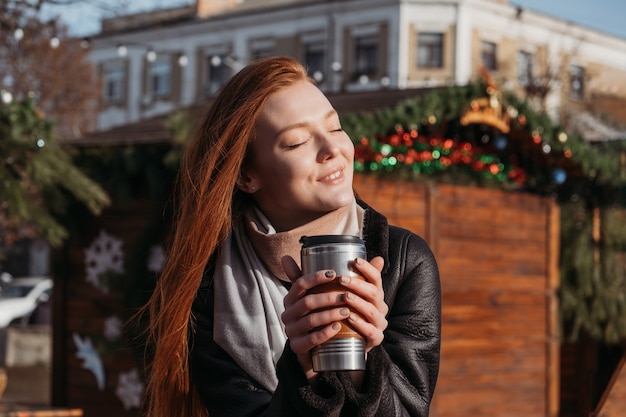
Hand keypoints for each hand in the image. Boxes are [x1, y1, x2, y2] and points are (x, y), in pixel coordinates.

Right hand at [280, 255, 387, 382]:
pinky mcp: (297, 347)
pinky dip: (324, 333)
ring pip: (310, 321)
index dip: (316, 277)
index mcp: (292, 297)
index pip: (300, 283)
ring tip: (346, 311)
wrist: (312, 348)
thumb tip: (378, 258)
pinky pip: (310, 340)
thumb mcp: (324, 296)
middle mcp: (288, 313)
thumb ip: (346, 279)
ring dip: (329, 315)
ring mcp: (291, 330)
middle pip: (306, 302)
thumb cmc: (321, 315)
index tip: (335, 274)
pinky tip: (337, 328)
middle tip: (346, 296)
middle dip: (327, 297)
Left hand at [338, 256, 387, 352]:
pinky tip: (349, 318)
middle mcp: (380, 307)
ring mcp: (379, 323)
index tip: (354, 261)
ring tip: (344, 296)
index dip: (367, 268)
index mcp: (375, 294)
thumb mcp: (348, 295)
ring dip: (358, 303)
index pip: (376, 278)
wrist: (351, 343)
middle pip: (373, 292)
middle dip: (358, 284)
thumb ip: (350, 278)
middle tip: (341, 278)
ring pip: (371, 311)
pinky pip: (370, 331)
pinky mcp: (375, 338)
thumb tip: (358, 257)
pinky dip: (360, 324)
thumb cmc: (349, 314)